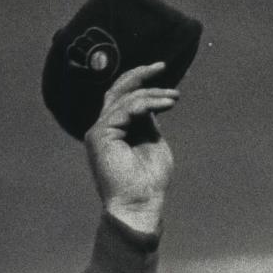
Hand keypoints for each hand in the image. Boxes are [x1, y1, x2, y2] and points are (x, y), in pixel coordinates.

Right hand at [84, 62, 179, 235]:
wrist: (139, 207)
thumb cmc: (150, 183)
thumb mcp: (154, 144)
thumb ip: (149, 123)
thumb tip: (152, 101)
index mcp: (115, 130)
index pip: (124, 97)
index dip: (142, 82)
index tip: (164, 73)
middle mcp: (104, 127)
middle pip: (117, 90)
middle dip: (140, 74)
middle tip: (162, 66)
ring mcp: (99, 131)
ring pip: (124, 98)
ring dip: (151, 94)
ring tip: (174, 98)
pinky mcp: (100, 135)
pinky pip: (124, 109)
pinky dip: (145, 103)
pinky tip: (165, 104)